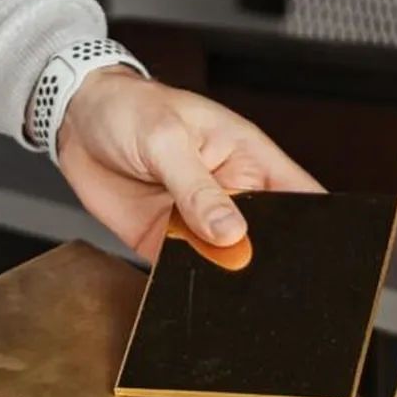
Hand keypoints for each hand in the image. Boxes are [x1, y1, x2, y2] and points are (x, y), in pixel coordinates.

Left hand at [56, 71, 320, 263]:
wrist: (76, 121)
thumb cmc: (128, 108)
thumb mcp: (165, 139)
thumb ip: (196, 188)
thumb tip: (231, 231)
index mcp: (247, 158)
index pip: (299, 195)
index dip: (317, 223)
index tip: (320, 252)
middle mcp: (230, 193)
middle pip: (268, 237)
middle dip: (268, 259)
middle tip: (259, 275)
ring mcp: (199, 221)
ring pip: (227, 262)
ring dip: (226, 277)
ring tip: (221, 286)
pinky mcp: (167, 241)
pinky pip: (186, 272)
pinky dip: (186, 284)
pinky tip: (184, 288)